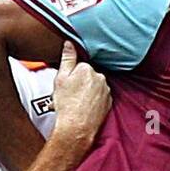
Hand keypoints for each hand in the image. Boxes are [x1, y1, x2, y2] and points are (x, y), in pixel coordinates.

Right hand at [52, 41, 111, 155]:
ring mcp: (106, 90)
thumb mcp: (60, 78)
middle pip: (87, 76)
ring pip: (94, 87)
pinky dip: (93, 101)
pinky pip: (100, 97)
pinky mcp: (109, 102)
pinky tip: (84, 108)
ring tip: (75, 104)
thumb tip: (69, 43)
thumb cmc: (67, 105)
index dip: (70, 76)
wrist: (77, 128)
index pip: (78, 67)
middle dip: (79, 84)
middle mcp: (100, 77)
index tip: (66, 85)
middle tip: (68, 96)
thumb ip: (67, 58)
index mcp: (87, 69)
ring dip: (86, 92)